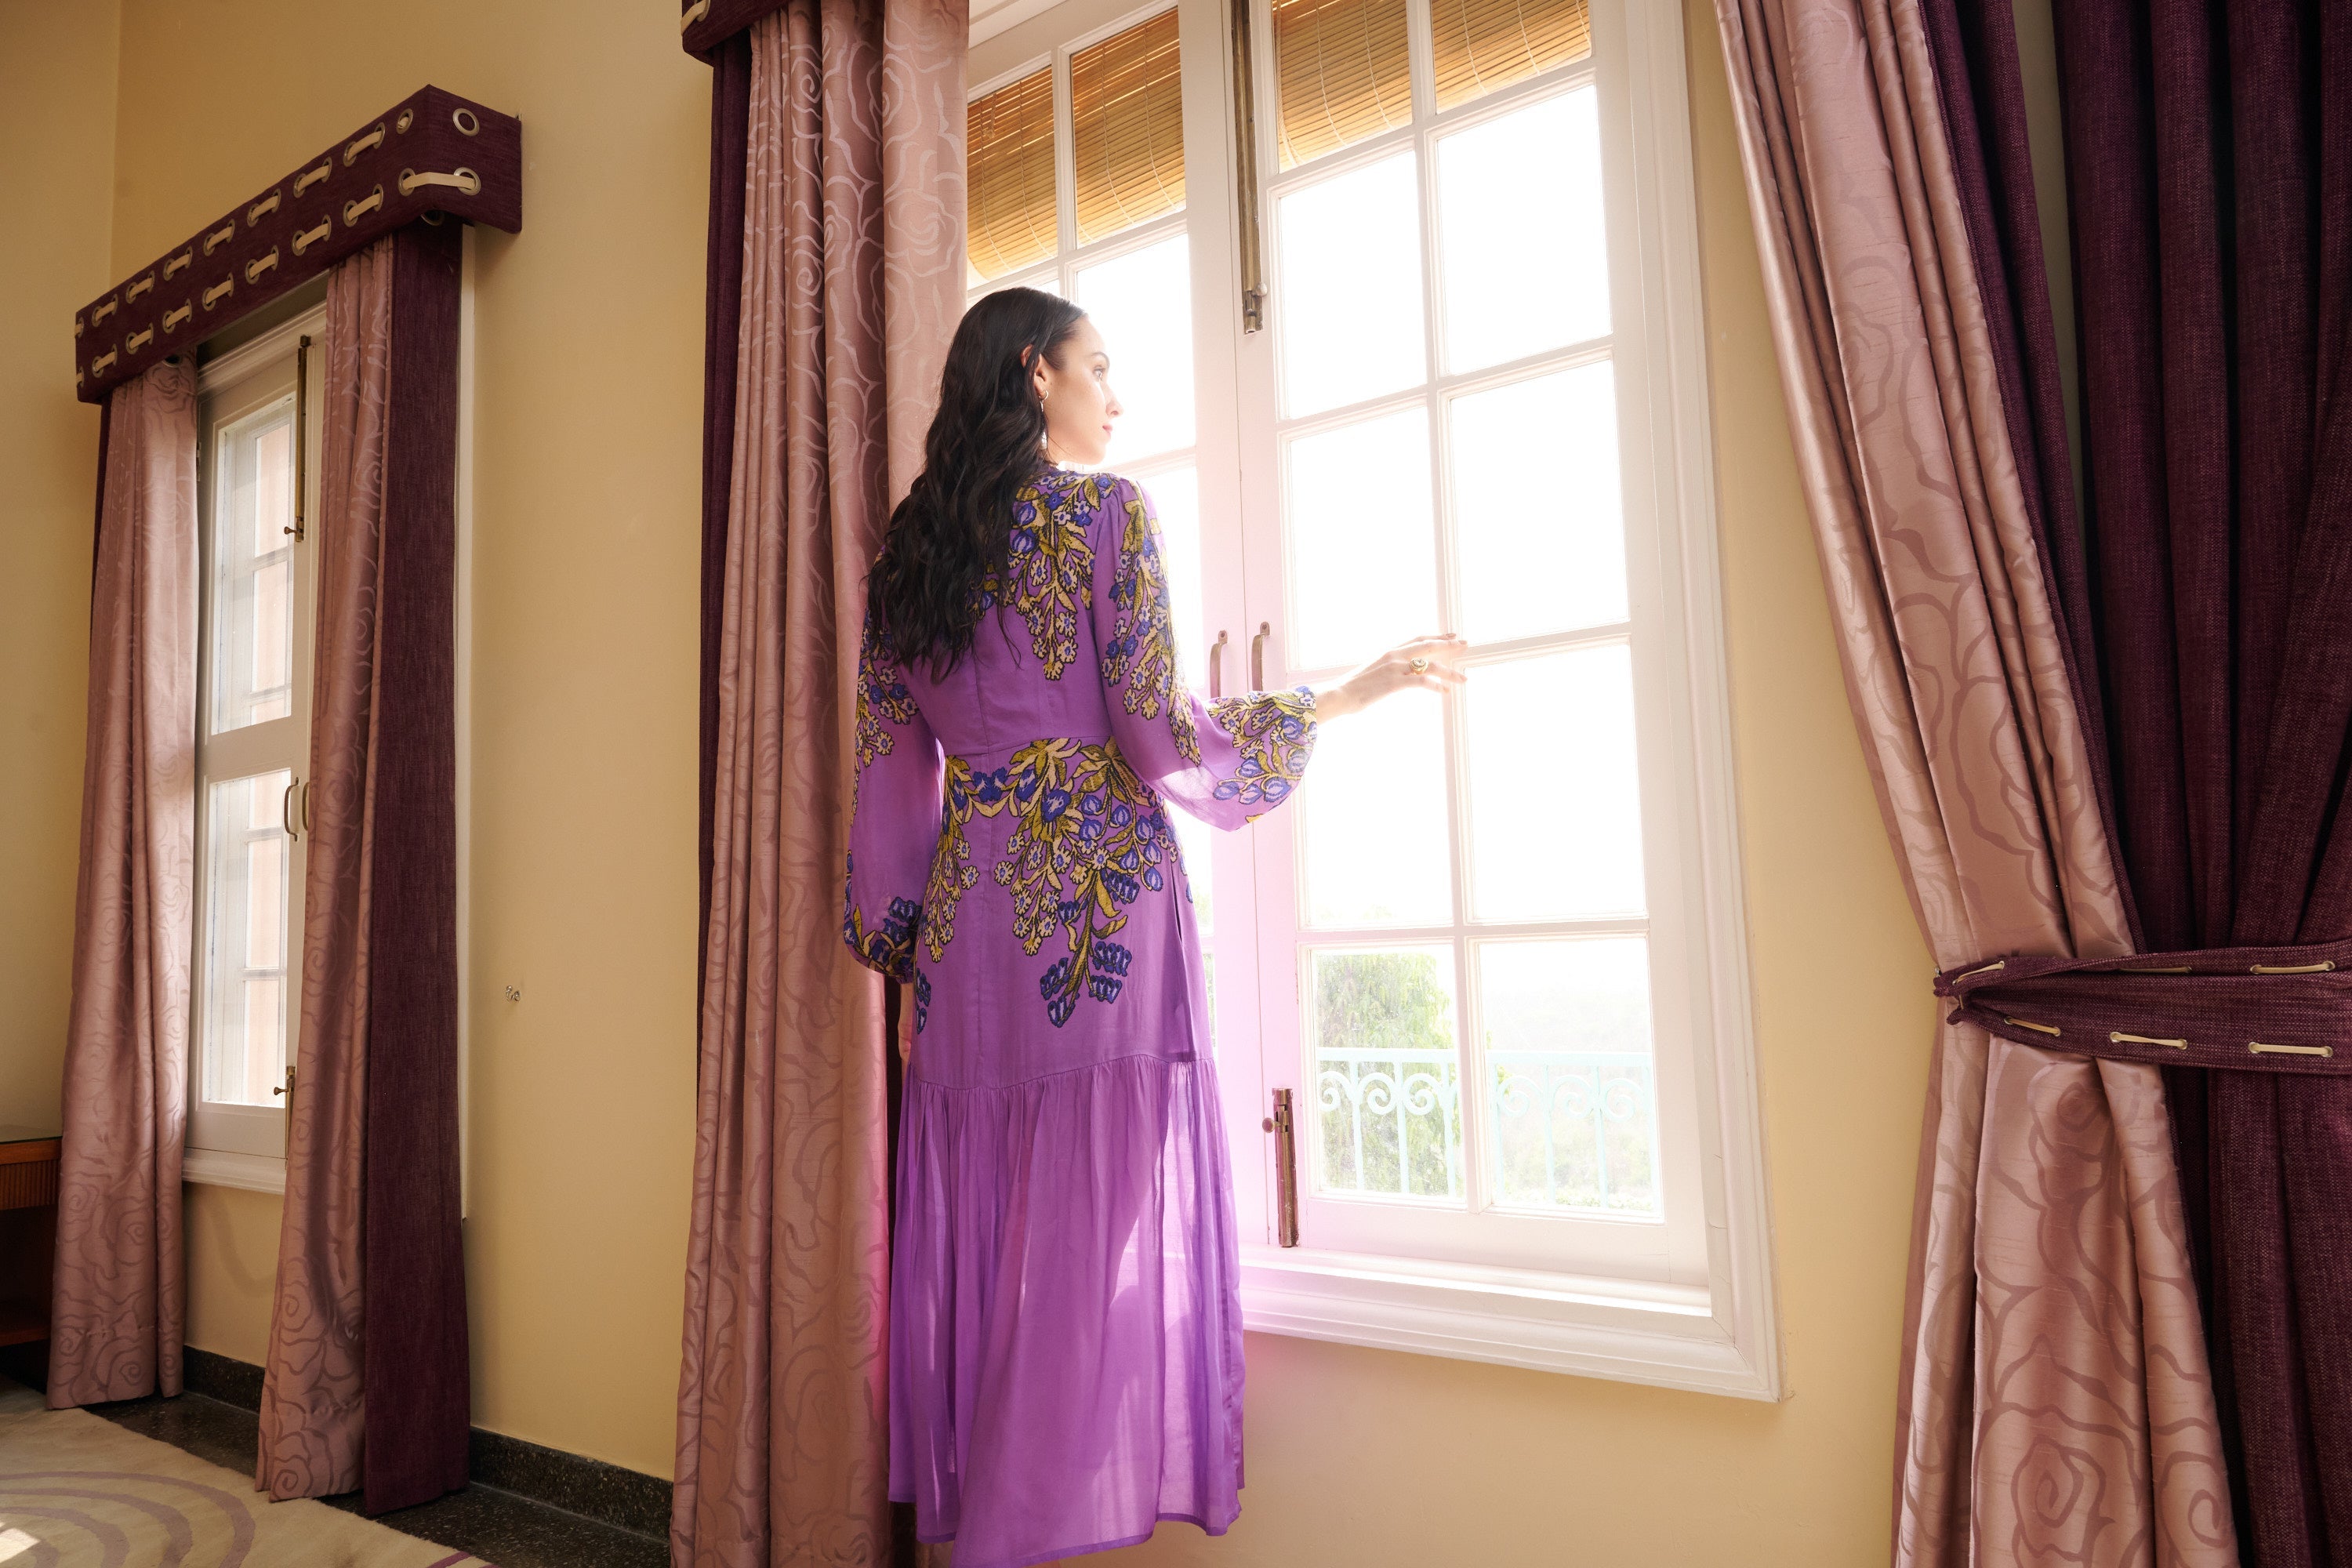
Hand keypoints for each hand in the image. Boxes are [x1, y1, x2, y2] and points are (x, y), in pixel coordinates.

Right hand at [1312, 635, 1467, 720]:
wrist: (1339, 694)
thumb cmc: (1354, 687)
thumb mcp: (1374, 672)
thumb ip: (1390, 669)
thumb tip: (1401, 673)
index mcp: (1390, 652)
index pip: (1418, 639)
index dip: (1437, 636)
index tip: (1451, 636)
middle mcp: (1394, 655)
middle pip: (1429, 646)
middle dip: (1449, 645)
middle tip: (1465, 645)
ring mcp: (1395, 668)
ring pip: (1430, 665)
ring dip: (1449, 671)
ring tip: (1462, 678)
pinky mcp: (1395, 682)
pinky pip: (1423, 681)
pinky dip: (1436, 686)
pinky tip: (1444, 691)